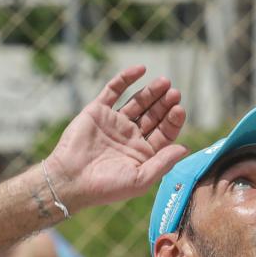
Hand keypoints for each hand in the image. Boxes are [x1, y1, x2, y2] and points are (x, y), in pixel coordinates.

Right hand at [44, 65, 187, 211]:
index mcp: (143, 153)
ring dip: (151, 91)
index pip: (164, 132)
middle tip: (174, 93)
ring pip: (137, 101)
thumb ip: (163, 163)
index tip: (179, 110)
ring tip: (164, 82)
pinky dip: (126, 78)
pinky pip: (113, 90)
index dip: (173, 120)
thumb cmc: (105, 187)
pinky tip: (140, 69)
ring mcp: (114, 122)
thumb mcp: (140, 180)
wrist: (69, 180)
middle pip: (153, 114)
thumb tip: (185, 148)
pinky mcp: (97, 111)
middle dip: (164, 104)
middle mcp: (130, 136)